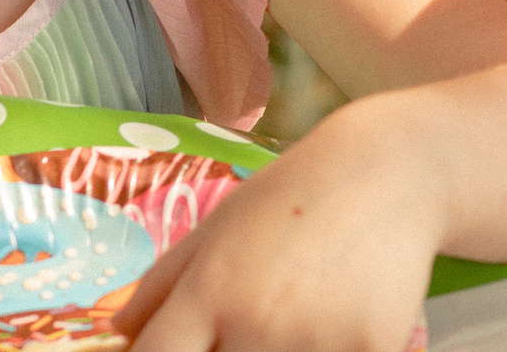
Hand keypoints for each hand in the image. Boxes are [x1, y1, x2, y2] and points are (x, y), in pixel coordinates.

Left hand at [115, 103, 440, 350]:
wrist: (388, 171)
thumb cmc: (291, 199)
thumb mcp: (218, 227)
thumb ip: (161, 287)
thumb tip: (118, 337)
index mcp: (210, 289)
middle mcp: (256, 321)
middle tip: (247, 327)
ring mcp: (316, 342)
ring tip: (295, 320)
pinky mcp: (372, 349)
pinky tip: (337, 325)